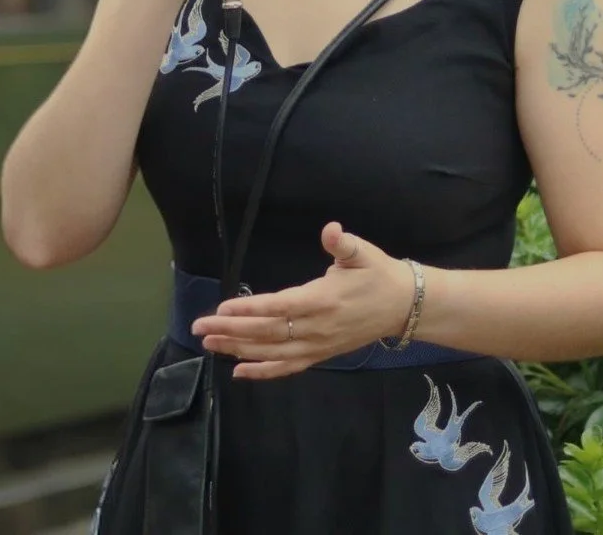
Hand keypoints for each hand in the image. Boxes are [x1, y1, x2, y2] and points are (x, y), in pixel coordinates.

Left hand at [189, 222, 415, 379]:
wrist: (403, 308)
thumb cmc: (378, 275)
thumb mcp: (363, 254)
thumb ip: (343, 244)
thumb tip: (332, 230)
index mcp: (322, 300)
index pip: (278, 307)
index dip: (249, 310)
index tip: (221, 309)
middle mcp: (316, 328)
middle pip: (267, 333)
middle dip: (231, 331)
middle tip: (199, 328)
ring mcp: (317, 345)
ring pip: (271, 352)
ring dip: (238, 350)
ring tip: (209, 344)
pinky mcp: (320, 355)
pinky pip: (287, 367)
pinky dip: (262, 372)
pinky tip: (238, 372)